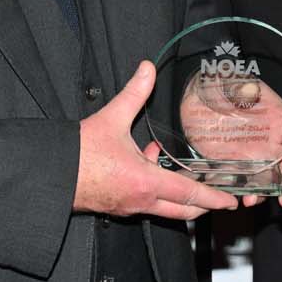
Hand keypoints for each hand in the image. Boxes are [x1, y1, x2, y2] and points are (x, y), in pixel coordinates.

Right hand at [74, 61, 238, 219]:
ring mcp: (128, 207)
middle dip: (202, 204)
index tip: (229, 202)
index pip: (190, 195)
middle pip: (182, 211)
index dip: (213, 198)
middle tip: (217, 197)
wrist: (52, 174)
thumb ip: (134, 93)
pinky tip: (145, 162)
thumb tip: (146, 70)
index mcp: (145, 183)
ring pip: (163, 207)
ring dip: (176, 193)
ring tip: (178, 170)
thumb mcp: (112, 118)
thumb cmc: (79, 155)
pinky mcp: (116, 206)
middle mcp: (140, 201)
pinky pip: (145, 201)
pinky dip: (154, 188)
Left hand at [179, 75, 281, 206]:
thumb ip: (247, 90)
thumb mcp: (238, 83)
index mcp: (278, 120)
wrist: (196, 94)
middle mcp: (269, 141)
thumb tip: (249, 93)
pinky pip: (245, 183)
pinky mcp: (232, 164)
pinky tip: (242, 197)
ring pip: (269, 180)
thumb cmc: (221, 84)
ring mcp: (252, 154)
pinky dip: (246, 193)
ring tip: (255, 200)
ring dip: (267, 194)